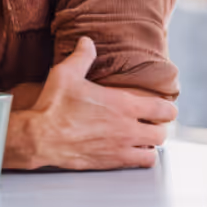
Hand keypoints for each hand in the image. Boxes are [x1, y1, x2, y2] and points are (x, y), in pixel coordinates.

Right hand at [7, 37, 176, 170]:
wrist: (40, 137)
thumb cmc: (53, 106)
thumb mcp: (66, 74)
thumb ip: (82, 57)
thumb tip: (87, 41)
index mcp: (124, 105)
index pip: (165, 109)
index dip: (166, 108)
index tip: (159, 108)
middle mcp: (128, 129)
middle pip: (162, 132)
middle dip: (157, 127)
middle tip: (146, 124)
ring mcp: (121, 148)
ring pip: (154, 151)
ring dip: (149, 145)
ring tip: (139, 140)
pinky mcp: (112, 162)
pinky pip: (140, 164)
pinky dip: (138, 159)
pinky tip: (128, 152)